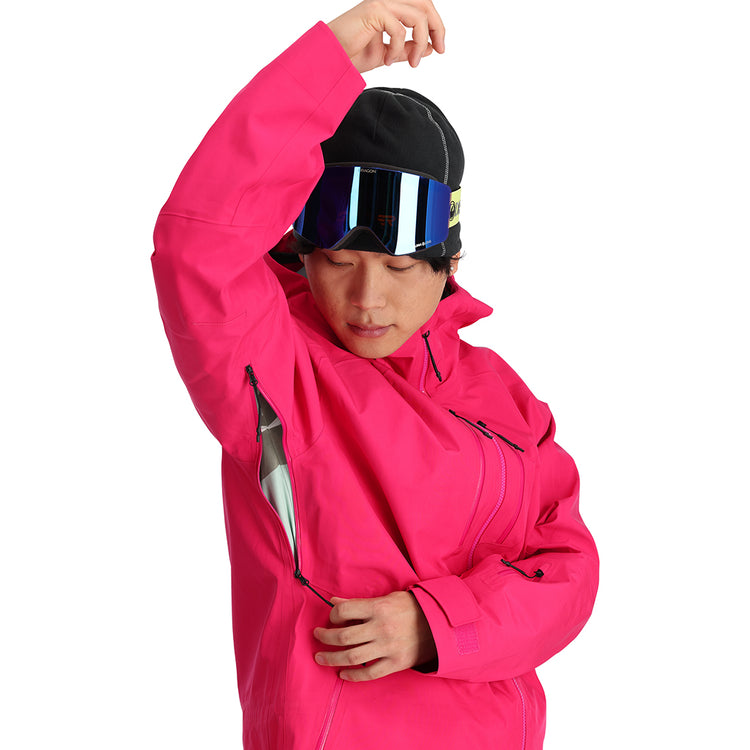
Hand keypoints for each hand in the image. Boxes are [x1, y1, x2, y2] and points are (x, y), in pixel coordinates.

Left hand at [313, 591, 436, 680]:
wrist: (438, 624)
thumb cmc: (410, 607)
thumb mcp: (386, 598)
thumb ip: (359, 603)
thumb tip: (334, 602)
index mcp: (379, 608)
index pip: (345, 611)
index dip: (333, 615)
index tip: (331, 618)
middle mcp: (381, 628)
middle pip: (344, 636)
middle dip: (325, 637)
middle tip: (317, 636)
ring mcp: (388, 648)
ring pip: (352, 657)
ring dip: (332, 658)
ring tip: (320, 657)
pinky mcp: (395, 663)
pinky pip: (369, 674)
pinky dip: (353, 676)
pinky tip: (342, 673)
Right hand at [328, 0, 445, 72]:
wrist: (331, 58)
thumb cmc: (352, 54)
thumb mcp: (388, 54)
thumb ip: (407, 49)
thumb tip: (429, 47)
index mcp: (390, 6)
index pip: (423, 6)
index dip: (436, 25)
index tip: (439, 48)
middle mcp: (387, 0)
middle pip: (425, 4)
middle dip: (437, 28)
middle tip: (439, 50)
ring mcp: (380, 2)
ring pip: (418, 17)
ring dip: (420, 43)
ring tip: (412, 63)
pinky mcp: (374, 10)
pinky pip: (399, 30)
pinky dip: (398, 49)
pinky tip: (387, 61)